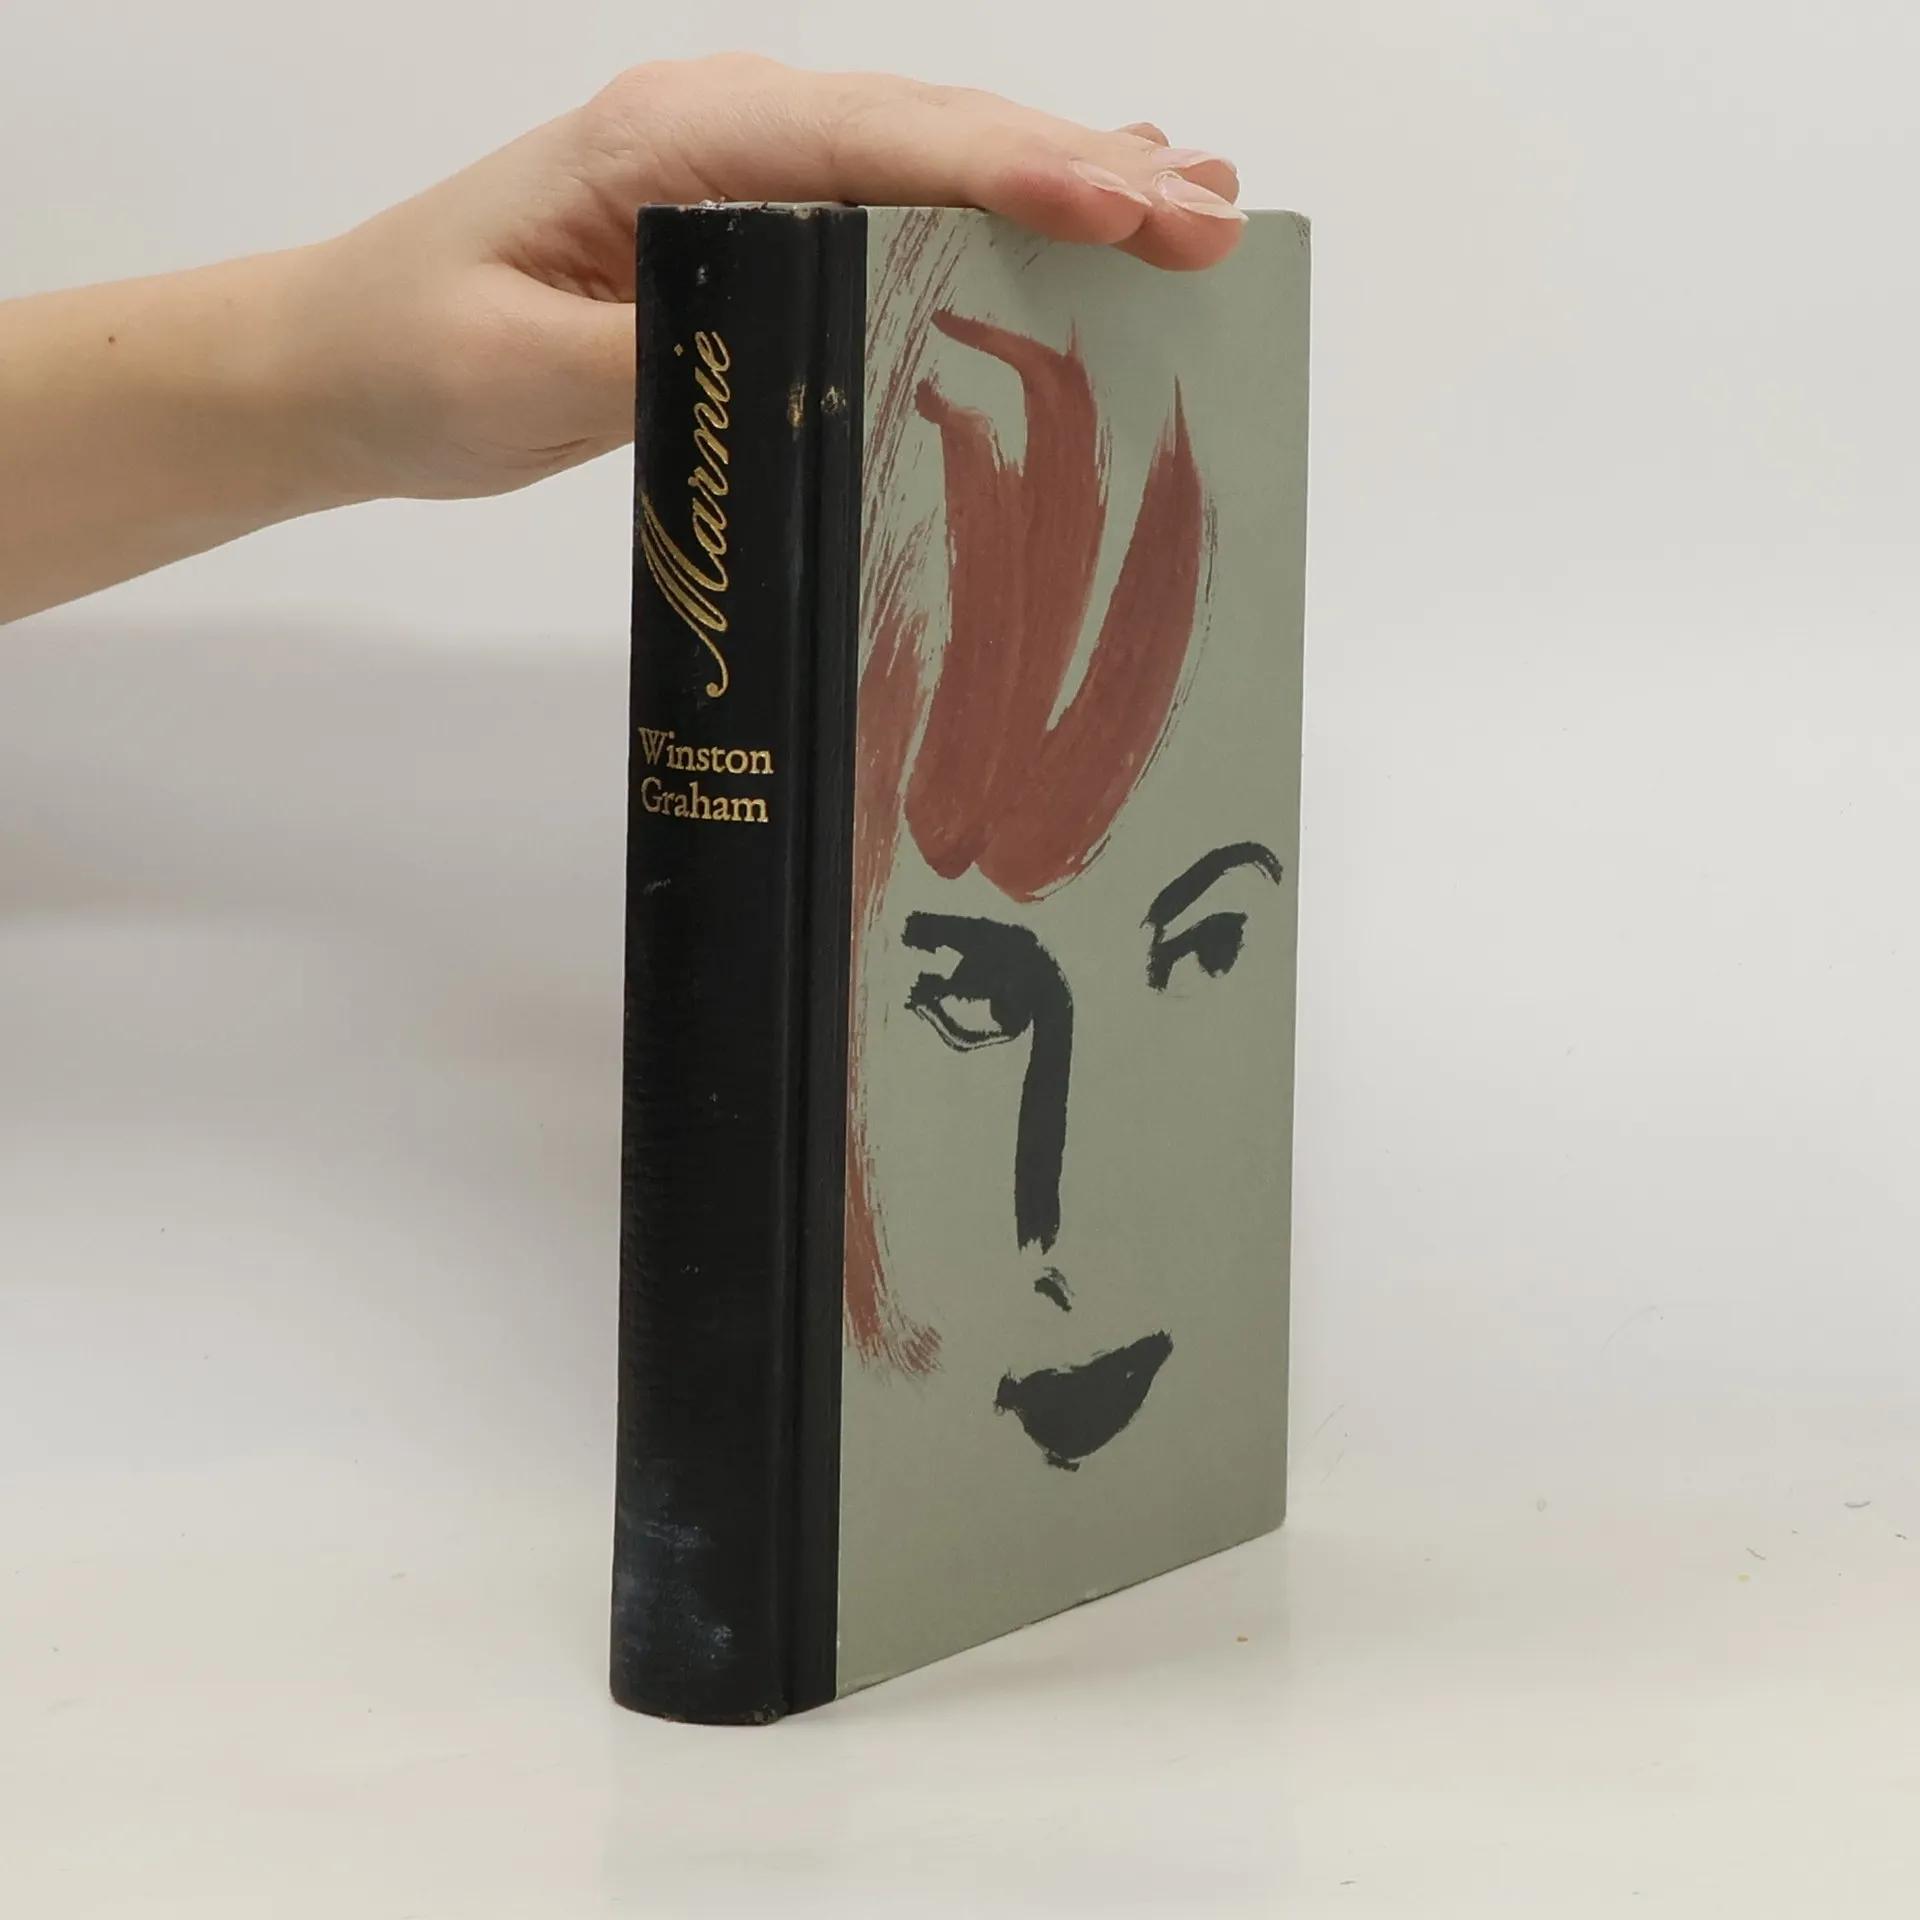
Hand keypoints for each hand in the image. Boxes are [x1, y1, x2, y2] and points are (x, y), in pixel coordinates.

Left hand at [297, 55, 1247, 504]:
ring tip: (1192, 204)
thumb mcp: (526, 379)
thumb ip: (673, 358)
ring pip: (934, 158)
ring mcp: (744, 170)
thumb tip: (814, 354)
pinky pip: (900, 204)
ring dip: (1066, 181)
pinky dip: (1000, 209)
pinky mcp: (753, 225)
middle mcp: (724, 134)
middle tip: (1212, 219)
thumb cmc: (417, 356)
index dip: (1012, 173)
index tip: (1124, 210)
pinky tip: (1076, 219)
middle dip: (1082, 174)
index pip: (875, 146)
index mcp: (672, 147)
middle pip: (934, 136)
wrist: (342, 358)